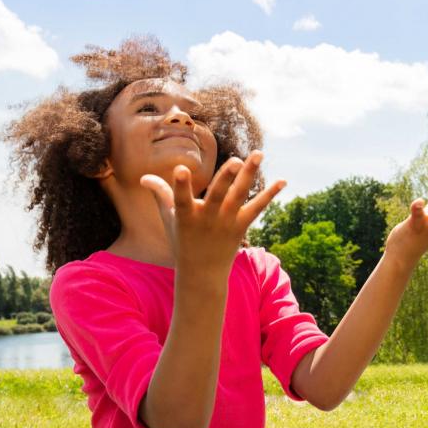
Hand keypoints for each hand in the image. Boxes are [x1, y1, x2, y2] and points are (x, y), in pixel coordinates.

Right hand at [140, 150, 284, 276]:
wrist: (202, 273)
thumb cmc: (182, 241)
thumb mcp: (168, 219)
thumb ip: (160, 195)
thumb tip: (144, 177)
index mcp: (186, 217)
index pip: (181, 199)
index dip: (180, 185)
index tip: (180, 169)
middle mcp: (208, 219)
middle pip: (218, 195)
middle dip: (227, 178)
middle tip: (236, 160)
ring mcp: (227, 222)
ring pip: (240, 195)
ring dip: (250, 174)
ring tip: (259, 153)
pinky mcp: (242, 225)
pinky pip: (257, 207)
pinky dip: (270, 194)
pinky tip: (283, 180)